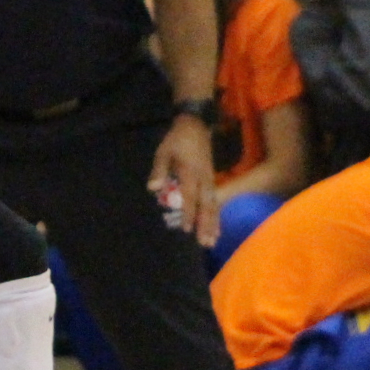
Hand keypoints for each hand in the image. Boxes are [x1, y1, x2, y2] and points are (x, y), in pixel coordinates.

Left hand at [150, 115, 219, 246]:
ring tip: (212, 242)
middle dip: (206, 225)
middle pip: (206, 205)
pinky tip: (216, 229)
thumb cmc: (177, 140)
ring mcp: (210, 180)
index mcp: (191, 172)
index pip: (190, 196)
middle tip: (204, 243)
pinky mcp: (212, 180)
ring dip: (213, 224)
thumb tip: (153, 188)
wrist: (196, 126)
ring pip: (213, 205)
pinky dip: (216, 216)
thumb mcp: (163, 151)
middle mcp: (204, 179)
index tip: (187, 229)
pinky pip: (215, 201)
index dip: (189, 213)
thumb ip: (159, 170)